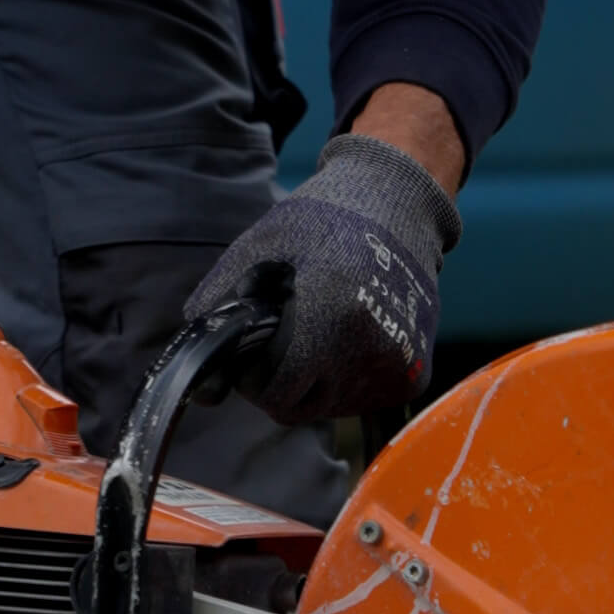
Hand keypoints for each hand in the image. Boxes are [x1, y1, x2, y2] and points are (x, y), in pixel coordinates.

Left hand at [184, 132, 461, 424]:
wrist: (398, 205)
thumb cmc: (322, 220)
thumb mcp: (260, 246)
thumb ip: (219, 301)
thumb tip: (199, 363)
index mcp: (328, 316)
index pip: (275, 395)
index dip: (254, 378)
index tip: (258, 348)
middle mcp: (366, 349)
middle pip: (299, 408)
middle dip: (281, 382)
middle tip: (288, 336)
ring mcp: (395, 369)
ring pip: (328, 406)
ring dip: (315, 381)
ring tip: (323, 327)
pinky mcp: (413, 377)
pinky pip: (361, 399)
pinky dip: (348, 379)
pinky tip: (350, 334)